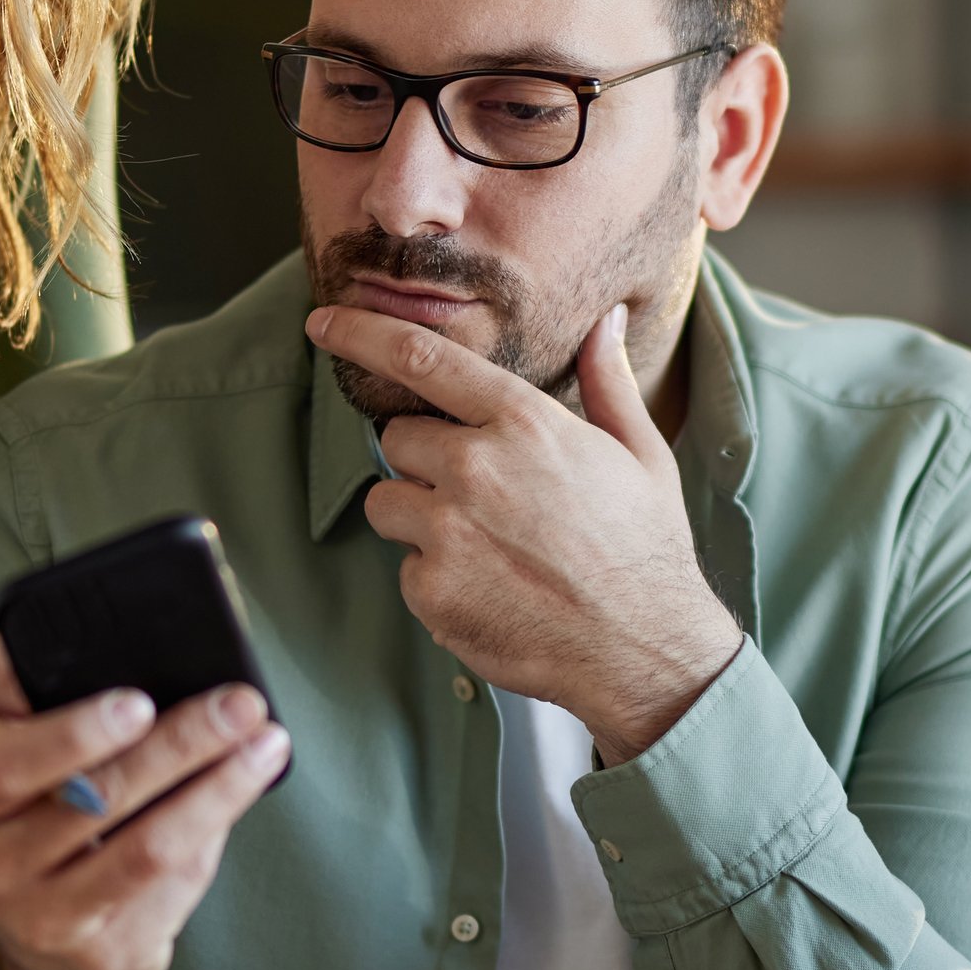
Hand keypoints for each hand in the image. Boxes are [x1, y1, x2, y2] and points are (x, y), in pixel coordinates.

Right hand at [0, 630, 292, 969]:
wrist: (42, 937)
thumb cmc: (42, 810)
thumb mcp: (20, 750)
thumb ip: (37, 691)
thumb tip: (128, 642)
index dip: (65, 732)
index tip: (137, 701)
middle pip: (91, 797)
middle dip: (175, 745)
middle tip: (236, 705)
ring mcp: (43, 914)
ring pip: (145, 844)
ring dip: (217, 786)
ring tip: (265, 741)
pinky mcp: (99, 948)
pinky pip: (169, 882)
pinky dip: (215, 824)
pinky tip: (247, 784)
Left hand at [308, 301, 742, 759]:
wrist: (645, 649)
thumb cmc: (646, 548)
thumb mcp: (642, 453)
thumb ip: (608, 381)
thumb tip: (607, 321)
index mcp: (523, 422)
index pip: (417, 357)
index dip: (359, 333)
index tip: (324, 323)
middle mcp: (475, 468)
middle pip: (397, 439)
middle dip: (424, 460)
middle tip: (482, 494)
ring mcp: (446, 532)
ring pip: (388, 503)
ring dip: (419, 518)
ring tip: (486, 545)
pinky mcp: (430, 590)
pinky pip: (405, 569)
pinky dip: (436, 578)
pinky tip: (490, 589)